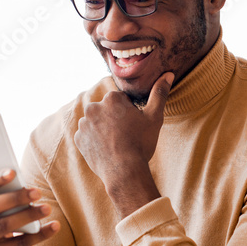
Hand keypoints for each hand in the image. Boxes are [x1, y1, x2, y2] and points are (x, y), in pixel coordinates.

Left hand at [73, 72, 173, 216]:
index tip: (134, 125)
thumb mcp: (153, 117)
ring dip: (104, 129)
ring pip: (96, 122)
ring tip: (116, 143)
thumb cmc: (140, 143)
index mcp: (111, 98)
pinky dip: (95, 141)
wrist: (124, 171)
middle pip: (107, 110)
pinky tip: (107, 149)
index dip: (129, 113)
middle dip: (114, 119)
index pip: (120, 100)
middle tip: (126, 136)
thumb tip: (168, 74)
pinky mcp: (78, 139)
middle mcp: (93, 107)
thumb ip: (159, 93)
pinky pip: (88, 136)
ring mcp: (84, 123)